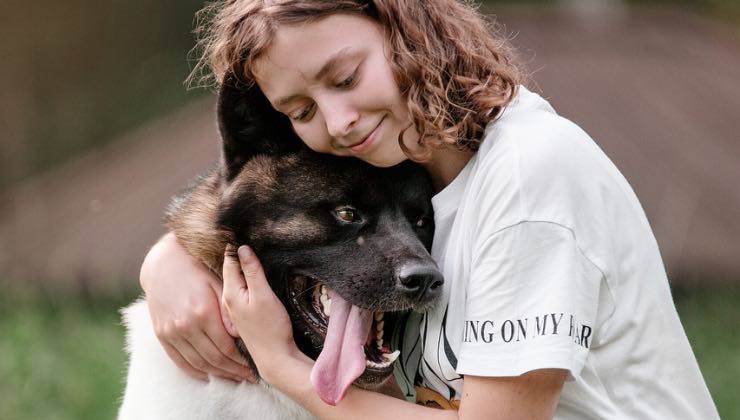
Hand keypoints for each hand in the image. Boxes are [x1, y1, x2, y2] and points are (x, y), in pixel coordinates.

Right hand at [139, 232, 255, 381]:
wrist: (163, 264)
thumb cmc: (197, 269)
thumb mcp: (217, 283)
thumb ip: (228, 309)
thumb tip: (239, 334)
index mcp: (203, 312)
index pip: (227, 346)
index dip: (242, 359)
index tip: (254, 365)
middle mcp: (185, 326)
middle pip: (214, 358)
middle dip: (233, 370)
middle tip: (248, 377)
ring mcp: (171, 332)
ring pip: (198, 363)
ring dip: (218, 374)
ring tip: (234, 378)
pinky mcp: (162, 335)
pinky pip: (179, 361)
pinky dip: (195, 371)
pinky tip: (208, 376)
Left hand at [221, 245, 299, 380]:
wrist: (275, 359)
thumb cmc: (270, 327)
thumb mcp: (263, 295)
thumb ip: (252, 271)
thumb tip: (242, 248)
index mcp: (230, 292)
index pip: (229, 261)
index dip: (233, 244)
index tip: (235, 227)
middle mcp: (228, 299)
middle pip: (229, 270)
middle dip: (234, 253)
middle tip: (238, 233)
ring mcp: (234, 309)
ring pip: (234, 280)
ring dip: (238, 266)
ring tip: (242, 250)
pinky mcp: (243, 316)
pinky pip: (239, 291)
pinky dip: (243, 279)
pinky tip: (249, 276)